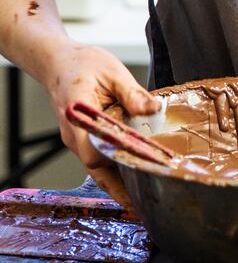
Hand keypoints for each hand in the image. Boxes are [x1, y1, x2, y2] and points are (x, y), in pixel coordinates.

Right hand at [40, 38, 159, 209]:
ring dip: (116, 179)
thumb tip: (153, 109)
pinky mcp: (82, 138)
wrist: (59, 62)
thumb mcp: (112, 72)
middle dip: (118, 185)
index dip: (115, 165)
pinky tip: (131, 174)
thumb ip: (132, 92)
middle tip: (143, 201)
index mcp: (78, 114)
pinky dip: (113, 167)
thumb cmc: (83, 63)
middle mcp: (74, 133)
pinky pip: (97, 157)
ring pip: (96, 165)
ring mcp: (76, 138)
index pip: (93, 151)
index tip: (137, 176)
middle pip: (96, 166)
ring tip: (141, 196)